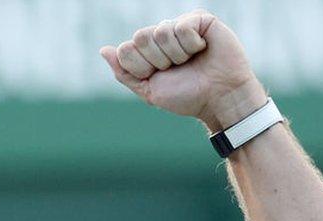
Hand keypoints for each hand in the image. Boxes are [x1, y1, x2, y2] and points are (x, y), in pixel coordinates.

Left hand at [100, 10, 267, 130]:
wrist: (218, 99)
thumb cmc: (187, 96)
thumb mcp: (149, 90)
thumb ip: (124, 72)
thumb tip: (103, 50)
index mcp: (147, 52)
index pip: (126, 49)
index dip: (141, 67)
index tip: (159, 76)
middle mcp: (161, 36)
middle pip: (140, 37)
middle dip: (157, 60)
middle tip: (176, 68)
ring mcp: (180, 26)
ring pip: (160, 31)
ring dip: (176, 55)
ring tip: (191, 60)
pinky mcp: (200, 20)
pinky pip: (182, 26)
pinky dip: (191, 44)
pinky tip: (203, 48)